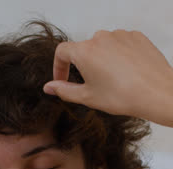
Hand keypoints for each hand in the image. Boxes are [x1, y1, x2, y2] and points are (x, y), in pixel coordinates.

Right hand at [43, 30, 172, 126]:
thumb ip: (65, 90)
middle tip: (92, 87)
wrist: (155, 92)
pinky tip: (125, 74)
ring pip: (103, 47)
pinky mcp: (136, 36)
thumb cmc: (122, 96)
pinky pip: (120, 44)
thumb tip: (48, 87)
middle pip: (83, 50)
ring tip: (113, 82)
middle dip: (83, 67)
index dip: (58, 67)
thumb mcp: (88, 97)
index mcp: (85, 51)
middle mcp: (101, 37)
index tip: (62, 81)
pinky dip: (118, 57)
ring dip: (102, 61)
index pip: (62, 52)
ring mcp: (120, 35)